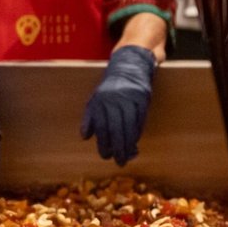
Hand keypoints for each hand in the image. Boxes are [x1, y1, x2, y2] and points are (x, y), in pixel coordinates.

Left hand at [81, 45, 156, 164]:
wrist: (129, 64)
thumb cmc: (110, 86)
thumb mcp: (95, 98)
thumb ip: (90, 117)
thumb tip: (85, 137)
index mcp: (100, 100)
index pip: (102, 127)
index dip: (104, 144)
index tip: (106, 156)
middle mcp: (114, 99)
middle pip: (117, 129)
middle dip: (118, 148)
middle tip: (120, 162)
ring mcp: (129, 98)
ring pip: (130, 125)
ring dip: (130, 143)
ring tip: (129, 156)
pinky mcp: (142, 97)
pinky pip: (140, 119)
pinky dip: (138, 132)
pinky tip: (136, 141)